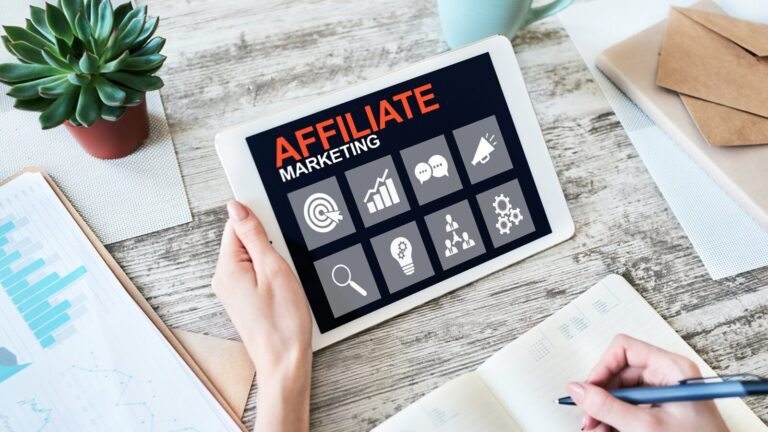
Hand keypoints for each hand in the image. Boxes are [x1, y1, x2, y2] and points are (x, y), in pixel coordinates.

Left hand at [212, 200, 311, 431]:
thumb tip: (237, 207)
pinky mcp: (244, 300)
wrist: (284, 361)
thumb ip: (254, 234)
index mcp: (226, 268)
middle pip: (244, 241)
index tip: (278, 233)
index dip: (261, 223)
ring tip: (286, 278)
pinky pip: (257, 274)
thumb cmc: (282, 322)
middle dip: (269, 243)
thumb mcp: (274, 268)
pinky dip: (272, 274)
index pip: (236, 225)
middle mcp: (224, 279)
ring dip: (273, 260)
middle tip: (285, 262)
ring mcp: (233, 291)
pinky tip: (284, 288)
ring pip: (253, 258)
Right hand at [565, 334, 727, 431]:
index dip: (602, 368)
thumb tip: (578, 389)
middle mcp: (668, 376)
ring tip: (597, 429)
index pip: (624, 349)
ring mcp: (665, 394)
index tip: (588, 391)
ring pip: (622, 392)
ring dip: (605, 411)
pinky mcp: (662, 411)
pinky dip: (616, 419)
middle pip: (619, 373)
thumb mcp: (645, 426)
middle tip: (588, 418)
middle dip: (600, 396)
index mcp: (672, 368)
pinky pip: (630, 407)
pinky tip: (609, 431)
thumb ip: (608, 407)